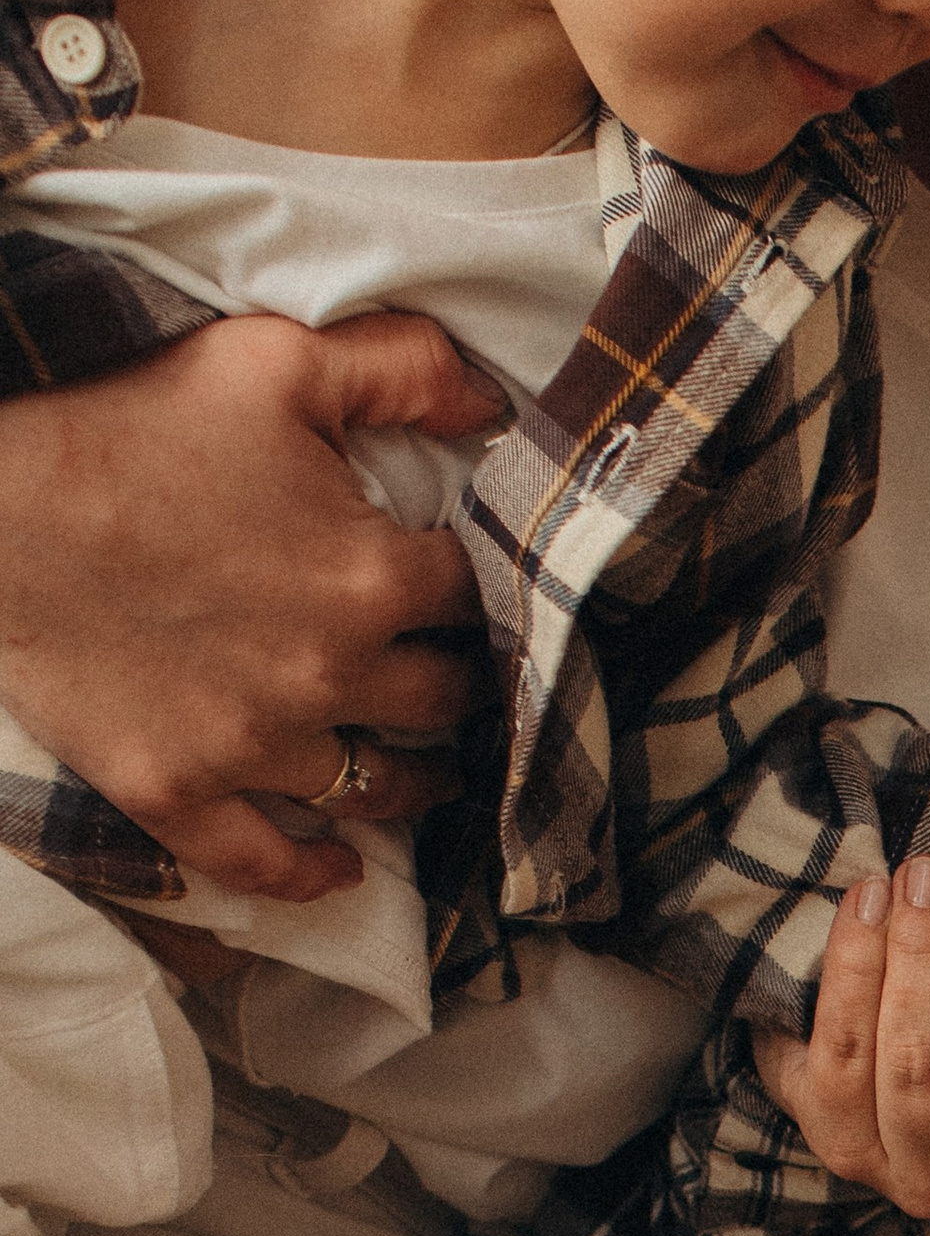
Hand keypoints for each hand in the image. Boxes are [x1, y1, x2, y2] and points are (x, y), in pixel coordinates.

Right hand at [0, 311, 504, 902]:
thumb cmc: (127, 426)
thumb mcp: (272, 361)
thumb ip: (403, 368)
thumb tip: (495, 404)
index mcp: (371, 573)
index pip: (476, 593)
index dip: (481, 586)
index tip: (472, 590)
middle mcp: (330, 673)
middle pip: (444, 698)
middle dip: (460, 680)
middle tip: (457, 672)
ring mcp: (253, 744)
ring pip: (380, 787)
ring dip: (415, 775)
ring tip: (427, 763)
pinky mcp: (176, 792)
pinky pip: (265, 863)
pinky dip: (311, 874)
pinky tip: (341, 869)